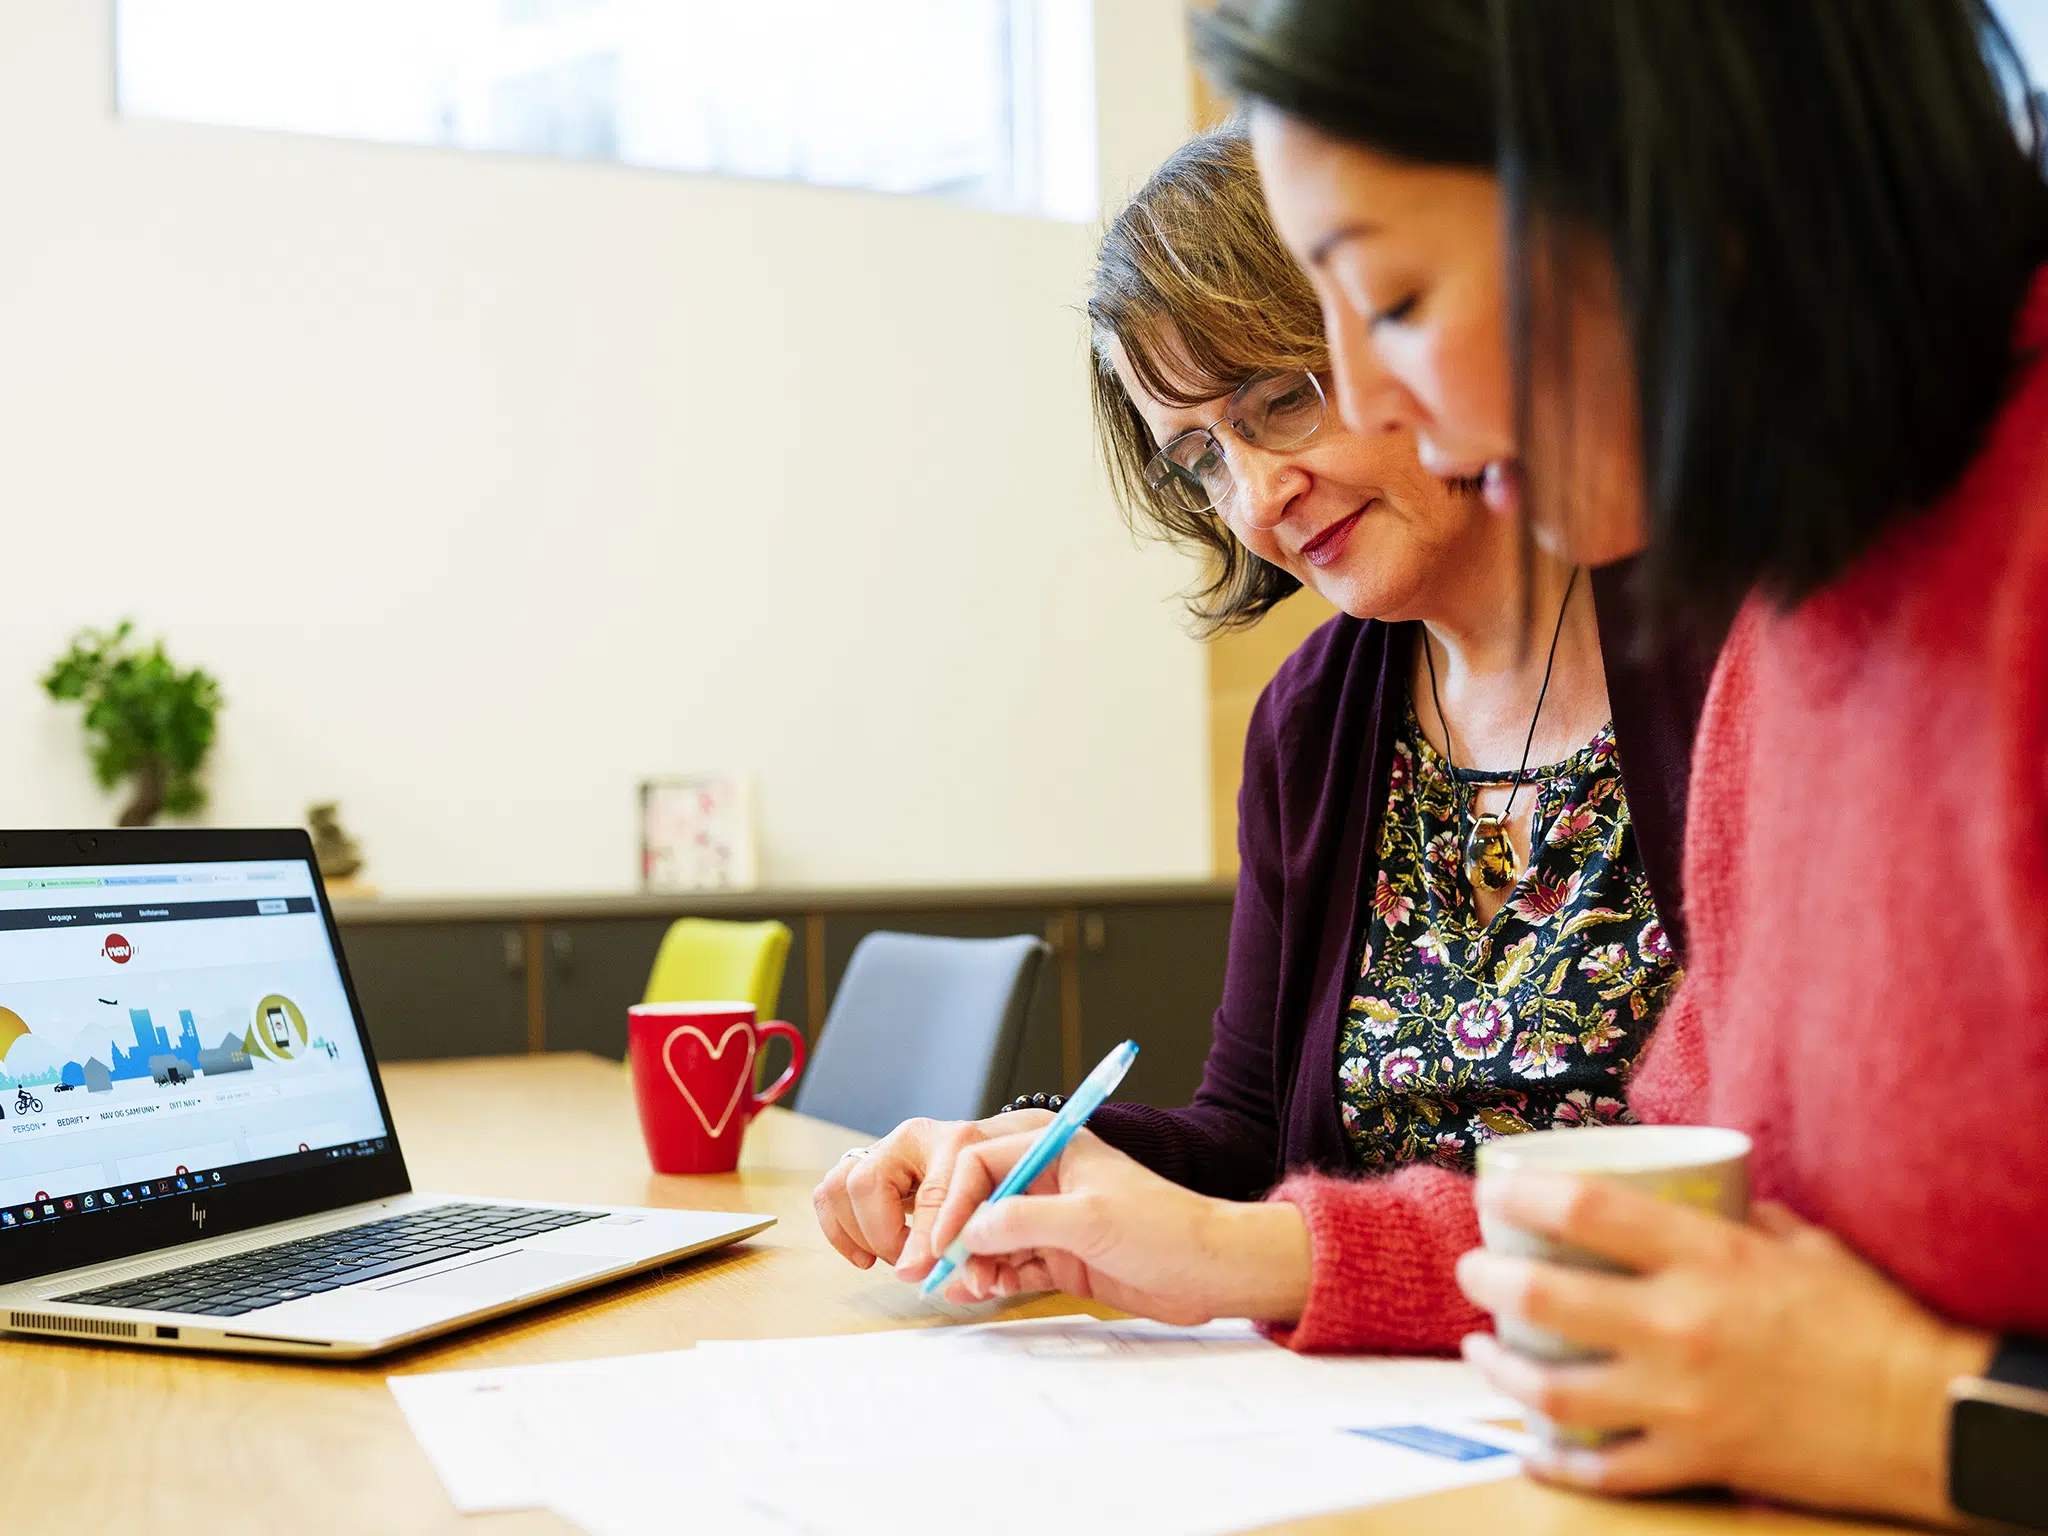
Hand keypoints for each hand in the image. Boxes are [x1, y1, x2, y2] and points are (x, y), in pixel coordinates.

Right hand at [810, 1110, 1051, 1271]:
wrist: (1000, 1148)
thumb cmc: (1003, 1177)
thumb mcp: (1002, 1205)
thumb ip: (975, 1238)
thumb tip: (935, 1278)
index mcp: (954, 1141)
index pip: (928, 1194)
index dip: (921, 1239)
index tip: (918, 1272)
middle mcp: (910, 1139)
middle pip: (864, 1183)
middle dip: (882, 1235)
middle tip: (908, 1263)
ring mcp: (883, 1151)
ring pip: (837, 1185)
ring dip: (855, 1232)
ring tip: (886, 1257)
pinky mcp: (867, 1169)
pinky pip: (828, 1194)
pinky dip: (839, 1230)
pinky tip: (865, 1255)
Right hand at [913, 1127, 1310, 1326]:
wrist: (1213, 1271)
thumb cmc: (1166, 1229)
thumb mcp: (1089, 1220)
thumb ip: (1023, 1220)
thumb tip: (968, 1230)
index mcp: (1053, 1148)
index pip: (979, 1162)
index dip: (953, 1201)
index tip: (940, 1240)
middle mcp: (1046, 1180)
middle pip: (977, 1201)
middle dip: (953, 1235)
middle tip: (934, 1269)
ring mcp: (1051, 1220)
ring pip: (989, 1238)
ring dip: (971, 1261)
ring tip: (966, 1285)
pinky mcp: (1060, 1257)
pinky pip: (1010, 1265)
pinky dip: (991, 1279)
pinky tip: (977, 1291)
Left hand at [1454, 1173, 1993, 1524]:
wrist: (1932, 1418)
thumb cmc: (1875, 1321)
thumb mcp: (1805, 1243)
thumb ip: (1740, 1216)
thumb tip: (1702, 1192)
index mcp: (1708, 1257)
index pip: (1586, 1210)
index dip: (1525, 1196)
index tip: (1495, 1192)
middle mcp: (1681, 1325)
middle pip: (1546, 1296)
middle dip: (1489, 1280)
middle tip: (1473, 1272)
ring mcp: (1683, 1399)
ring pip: (1555, 1388)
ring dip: (1501, 1369)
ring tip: (1478, 1351)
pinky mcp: (1698, 1459)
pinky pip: (1606, 1469)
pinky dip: (1558, 1463)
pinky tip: (1530, 1450)